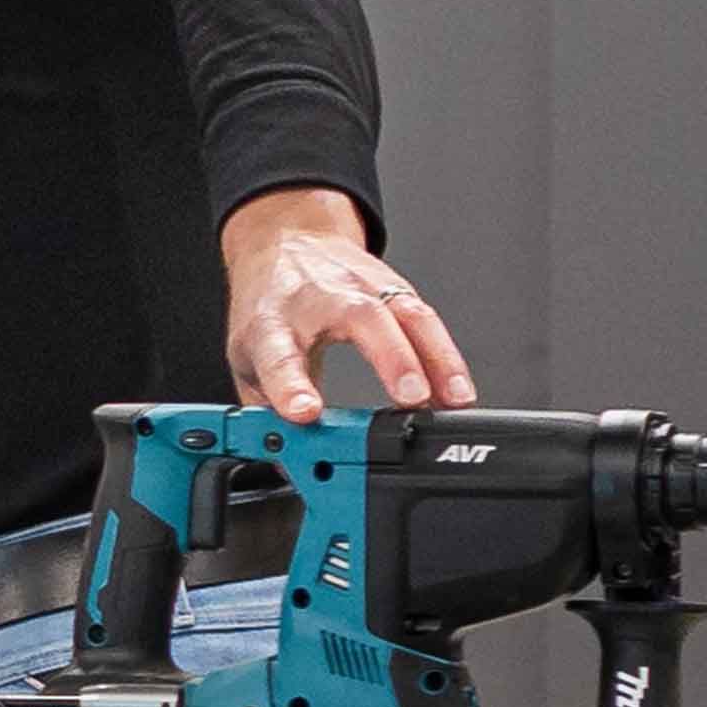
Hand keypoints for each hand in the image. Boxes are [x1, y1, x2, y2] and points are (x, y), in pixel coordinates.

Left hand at [219, 184, 471, 421]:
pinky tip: (458, 388)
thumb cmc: (269, 307)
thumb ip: (265, 411)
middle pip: (359, 319)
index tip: (306, 413)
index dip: (291, 386)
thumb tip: (287, 463)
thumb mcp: (248, 357)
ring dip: (435, 360)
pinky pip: (426, 319)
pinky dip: (446, 356)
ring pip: (405, 314)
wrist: (285, 242)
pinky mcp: (392, 287)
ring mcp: (360, 288)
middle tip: (409, 399)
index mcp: (271, 322)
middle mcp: (318, 298)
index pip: (278, 354)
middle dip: (390, 359)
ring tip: (452, 400)